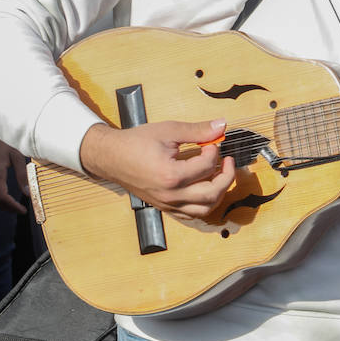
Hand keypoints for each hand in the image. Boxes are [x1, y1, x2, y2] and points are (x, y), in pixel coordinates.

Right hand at [0, 136, 28, 213]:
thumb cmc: (4, 142)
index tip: (23, 209)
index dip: (13, 207)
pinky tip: (2, 198)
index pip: (2, 197)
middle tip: (19, 209)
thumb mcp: (17, 156)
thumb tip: (28, 192)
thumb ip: (22, 175)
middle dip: (7, 208)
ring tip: (12, 205)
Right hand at [79, 119, 235, 219]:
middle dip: (226, 176)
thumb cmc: (136, 142)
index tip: (212, 142)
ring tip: (220, 175)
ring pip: (205, 209)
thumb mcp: (168, 130)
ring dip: (219, 192)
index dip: (215, 150)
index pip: (207, 165)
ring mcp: (168, 204)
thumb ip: (197, 130)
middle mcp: (171, 195)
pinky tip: (206, 188)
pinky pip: (192, 214)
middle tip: (227, 161)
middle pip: (212, 193)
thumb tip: (221, 126)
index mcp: (172, 175)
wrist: (112, 157)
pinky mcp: (165, 208)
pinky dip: (204, 204)